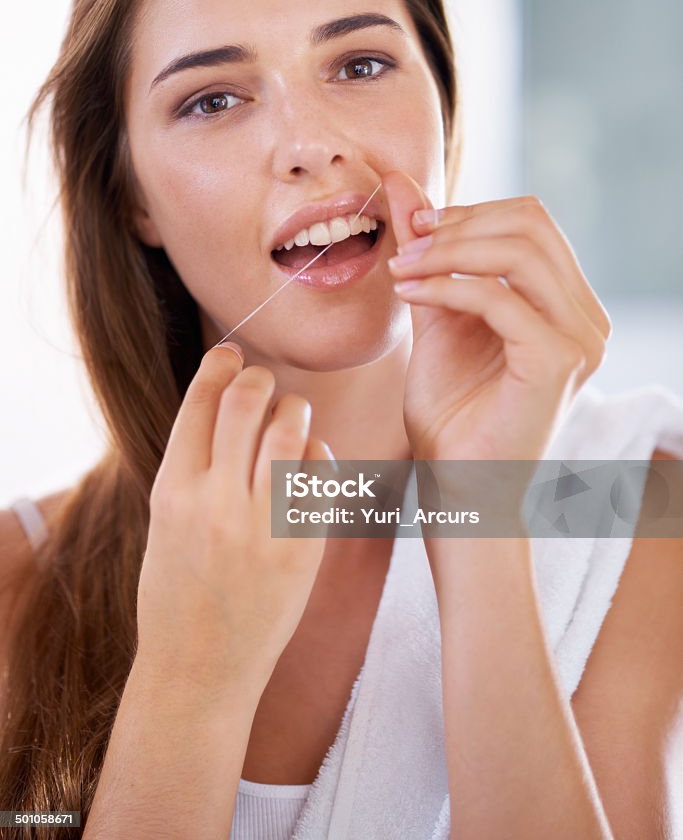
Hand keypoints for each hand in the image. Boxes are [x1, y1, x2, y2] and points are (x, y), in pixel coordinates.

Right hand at [136, 344, 333, 697]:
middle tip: (263, 382)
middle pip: (247, 401)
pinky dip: (319, 454)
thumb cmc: (176, 595)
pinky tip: (310, 462)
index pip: (199, 401)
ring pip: (291, 429)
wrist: (199, 671)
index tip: (230, 353)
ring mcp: (262, 525)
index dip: (218, 365)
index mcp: (172, 491)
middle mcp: (216, 502)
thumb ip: (193, 466)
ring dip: (295, 409)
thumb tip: (226, 402)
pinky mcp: (303, 547)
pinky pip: (322, 473)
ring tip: (292, 414)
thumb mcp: (164, 523)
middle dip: (258, 377)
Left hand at [382, 170, 611, 462]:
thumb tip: (400, 184)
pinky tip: (409, 294)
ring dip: (448, 251)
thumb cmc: (451, 413)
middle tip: (405, 243)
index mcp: (567, 304)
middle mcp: (586, 317)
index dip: (469, 212)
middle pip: (531, 224)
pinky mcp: (557, 360)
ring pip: (519, 251)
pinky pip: (498, 297)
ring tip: (401, 268)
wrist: (459, 488)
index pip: (531, 222)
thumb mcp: (436, 315)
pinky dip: (446, 286)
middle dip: (458, 225)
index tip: (413, 225)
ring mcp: (580, 338)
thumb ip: (428, 253)